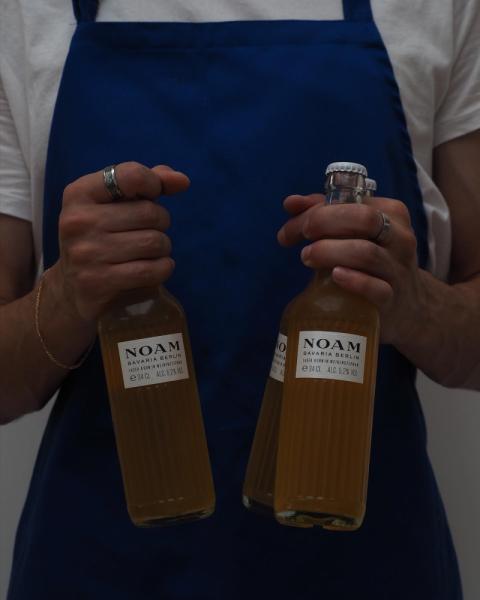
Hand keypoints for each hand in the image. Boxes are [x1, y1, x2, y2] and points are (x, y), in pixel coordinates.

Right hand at [53, 161, 189, 321]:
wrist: (74, 288)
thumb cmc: (104, 238)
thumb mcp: (116, 204)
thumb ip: (149, 183)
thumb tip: (182, 180)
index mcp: (78, 194)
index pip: (131, 175)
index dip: (153, 184)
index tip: (152, 195)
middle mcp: (77, 221)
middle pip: (150, 212)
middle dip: (160, 223)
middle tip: (149, 231)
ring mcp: (85, 253)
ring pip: (154, 242)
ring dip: (163, 248)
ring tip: (150, 252)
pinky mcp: (97, 282)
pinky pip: (151, 270)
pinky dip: (163, 269)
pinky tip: (154, 269)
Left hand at [277, 193, 426, 345]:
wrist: (407, 304)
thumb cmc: (372, 261)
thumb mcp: (355, 233)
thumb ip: (324, 214)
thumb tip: (291, 203)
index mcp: (391, 213)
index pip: (352, 201)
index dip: (315, 210)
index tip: (290, 228)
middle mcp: (399, 238)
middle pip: (363, 219)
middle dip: (323, 223)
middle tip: (300, 237)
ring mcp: (397, 270)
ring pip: (366, 252)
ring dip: (329, 252)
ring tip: (307, 257)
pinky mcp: (391, 299)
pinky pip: (375, 288)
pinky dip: (353, 280)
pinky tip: (334, 276)